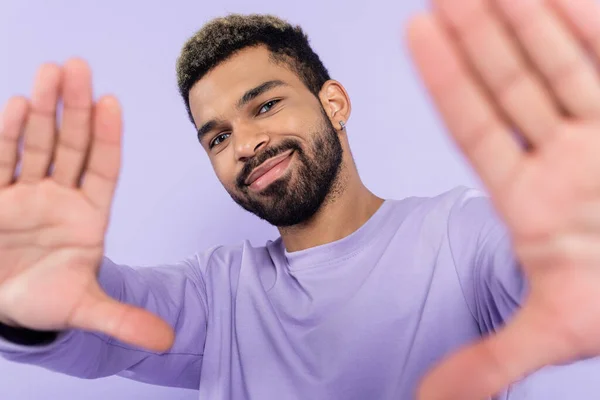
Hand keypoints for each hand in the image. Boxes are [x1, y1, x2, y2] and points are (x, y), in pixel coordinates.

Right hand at [0, 59, 172, 351]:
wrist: (8, 307)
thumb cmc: (48, 300)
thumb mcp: (86, 309)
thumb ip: (123, 321)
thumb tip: (168, 342)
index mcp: (89, 216)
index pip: (102, 168)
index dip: (107, 137)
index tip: (113, 103)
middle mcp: (60, 197)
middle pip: (70, 145)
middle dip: (75, 109)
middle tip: (80, 68)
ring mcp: (26, 193)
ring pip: (36, 144)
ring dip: (42, 110)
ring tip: (51, 72)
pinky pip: (2, 161)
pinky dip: (6, 135)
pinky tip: (15, 105)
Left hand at [406, 0, 599, 397]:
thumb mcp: (559, 329)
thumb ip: (491, 358)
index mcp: (532, 196)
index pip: (478, 126)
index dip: (448, 81)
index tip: (415, 35)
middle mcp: (564, 156)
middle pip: (508, 85)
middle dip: (477, 40)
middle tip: (438, 0)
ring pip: (556, 64)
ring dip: (522, 20)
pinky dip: (584, 24)